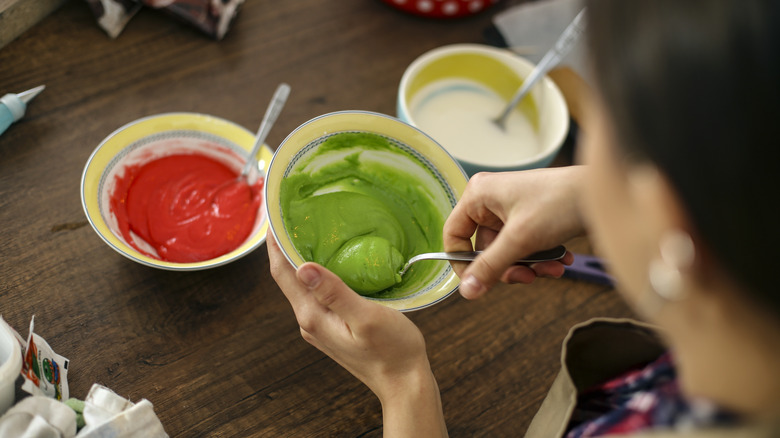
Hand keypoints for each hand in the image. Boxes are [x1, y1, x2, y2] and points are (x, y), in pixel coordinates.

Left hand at [267, 232, 447, 436]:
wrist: (404, 383)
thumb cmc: (392, 351)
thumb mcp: (365, 316)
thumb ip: (334, 293)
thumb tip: (303, 268)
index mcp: (313, 316)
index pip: (282, 273)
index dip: (274, 244)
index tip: (273, 216)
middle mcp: (310, 322)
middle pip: (288, 278)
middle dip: (285, 247)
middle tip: (290, 216)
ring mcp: (320, 327)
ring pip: (302, 286)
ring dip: (300, 260)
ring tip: (307, 232)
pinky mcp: (332, 328)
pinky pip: (316, 295)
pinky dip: (316, 274)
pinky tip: (329, 263)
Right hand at [444, 167, 585, 298]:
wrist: (603, 193)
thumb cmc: (560, 202)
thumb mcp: (520, 240)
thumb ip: (490, 267)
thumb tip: (466, 291)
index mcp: (478, 195)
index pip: (454, 235)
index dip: (463, 262)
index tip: (478, 283)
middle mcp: (491, 200)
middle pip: (484, 248)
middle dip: (509, 267)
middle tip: (528, 277)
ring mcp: (511, 208)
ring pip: (507, 251)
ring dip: (529, 265)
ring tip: (553, 268)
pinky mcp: (530, 217)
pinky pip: (524, 246)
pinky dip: (541, 257)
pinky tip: (562, 260)